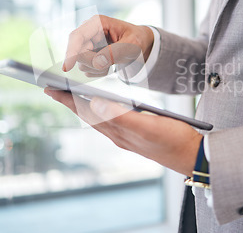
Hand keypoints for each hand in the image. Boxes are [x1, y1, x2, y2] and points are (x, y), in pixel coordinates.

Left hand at [44, 88, 201, 176]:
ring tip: (71, 95)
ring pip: (98, 118)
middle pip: (88, 115)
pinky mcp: (137, 133)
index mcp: (119, 131)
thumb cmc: (173, 140)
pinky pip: (111, 120)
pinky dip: (100, 109)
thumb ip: (121, 116)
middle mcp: (119, 134)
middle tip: (53, 88)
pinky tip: (102, 106)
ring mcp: (127, 135)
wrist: (193, 156)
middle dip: (70, 101)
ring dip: (83, 106)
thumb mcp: (148, 126)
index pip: (87, 112)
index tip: (50, 88)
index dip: (68, 100)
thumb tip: (94, 103)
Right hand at [62, 15, 154, 75]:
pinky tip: (108, 64)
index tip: (67, 68)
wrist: (139, 43)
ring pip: (81, 64)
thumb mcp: (132, 45)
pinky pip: (86, 70)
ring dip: (97, 68)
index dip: (70, 51)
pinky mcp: (87, 55)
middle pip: (77, 53)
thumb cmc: (136, 39)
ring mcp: (86, 44)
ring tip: (112, 61)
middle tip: (110, 64)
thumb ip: (115, 52)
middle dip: (92, 63)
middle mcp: (88, 32)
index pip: (77, 37)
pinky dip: (98, 71)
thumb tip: (97, 62)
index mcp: (97, 23)